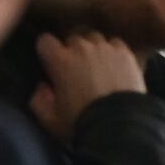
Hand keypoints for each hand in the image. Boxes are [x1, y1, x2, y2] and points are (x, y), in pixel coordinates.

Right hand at [28, 28, 144, 136]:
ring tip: (97, 65)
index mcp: (59, 61)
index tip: (50, 63)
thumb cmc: (81, 123)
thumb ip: (39, 100)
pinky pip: (115, 44)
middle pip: (72, 38)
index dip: (47, 51)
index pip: (45, 41)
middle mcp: (82, 48)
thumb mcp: (50, 119)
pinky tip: (115, 65)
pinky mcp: (125, 53)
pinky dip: (113, 51)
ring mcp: (106, 48)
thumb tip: (43, 87)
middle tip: (76, 68)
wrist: (120, 125)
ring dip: (93, 48)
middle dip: (71, 50)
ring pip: (94, 38)